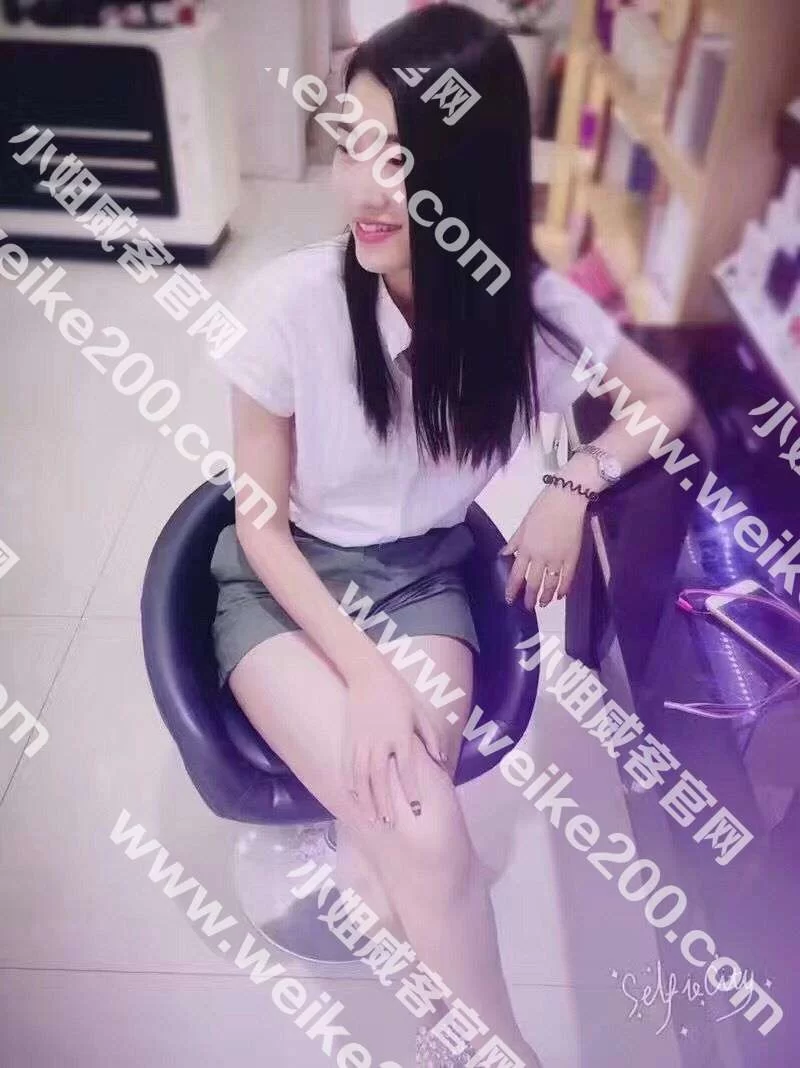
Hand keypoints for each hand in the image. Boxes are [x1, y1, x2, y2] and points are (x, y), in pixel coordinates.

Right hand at [342, 661, 443, 827]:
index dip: (412, 791)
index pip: (407, 770)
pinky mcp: (349, 739)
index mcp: (401, 735)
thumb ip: (430, 737)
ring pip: (362, 777)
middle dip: (385, 803)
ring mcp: (361, 741)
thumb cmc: (397, 692)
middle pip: (381, 780)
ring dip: (366, 800)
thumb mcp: (419, 712)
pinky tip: (355, 797)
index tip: (417, 809)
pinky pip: (349, 766)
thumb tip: (441, 760)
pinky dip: (351, 784)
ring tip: (371, 818)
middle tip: (389, 823)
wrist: (367, 674)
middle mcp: (380, 742)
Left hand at [499, 485, 587, 609]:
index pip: (516, 573)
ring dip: (546, 596)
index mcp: (526, 548)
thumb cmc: (542, 508)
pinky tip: (561, 596)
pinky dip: (564, 588)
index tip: (510, 599)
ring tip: (543, 604)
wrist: (566, 499)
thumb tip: (504, 554)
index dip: (513, 588)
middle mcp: (540, 556)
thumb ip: (515, 542)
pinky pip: (568, 577)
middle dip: (529, 597)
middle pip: (533, 582)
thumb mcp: (523, 524)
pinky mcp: (572, 557)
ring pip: (550, 584)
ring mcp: (557, 558)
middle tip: (528, 607)